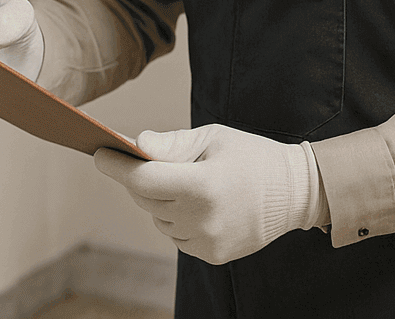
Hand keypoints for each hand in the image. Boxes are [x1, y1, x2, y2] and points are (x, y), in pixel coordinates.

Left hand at [94, 125, 322, 265]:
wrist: (296, 192)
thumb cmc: (251, 157)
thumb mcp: (213, 139)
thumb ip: (172, 145)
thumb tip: (137, 144)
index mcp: (203, 185)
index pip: (143, 179)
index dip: (116, 166)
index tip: (98, 153)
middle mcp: (203, 220)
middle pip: (146, 199)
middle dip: (140, 178)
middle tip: (144, 159)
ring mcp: (208, 242)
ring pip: (159, 219)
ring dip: (160, 201)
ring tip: (186, 182)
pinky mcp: (213, 256)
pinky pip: (176, 236)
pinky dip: (177, 219)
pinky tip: (199, 204)